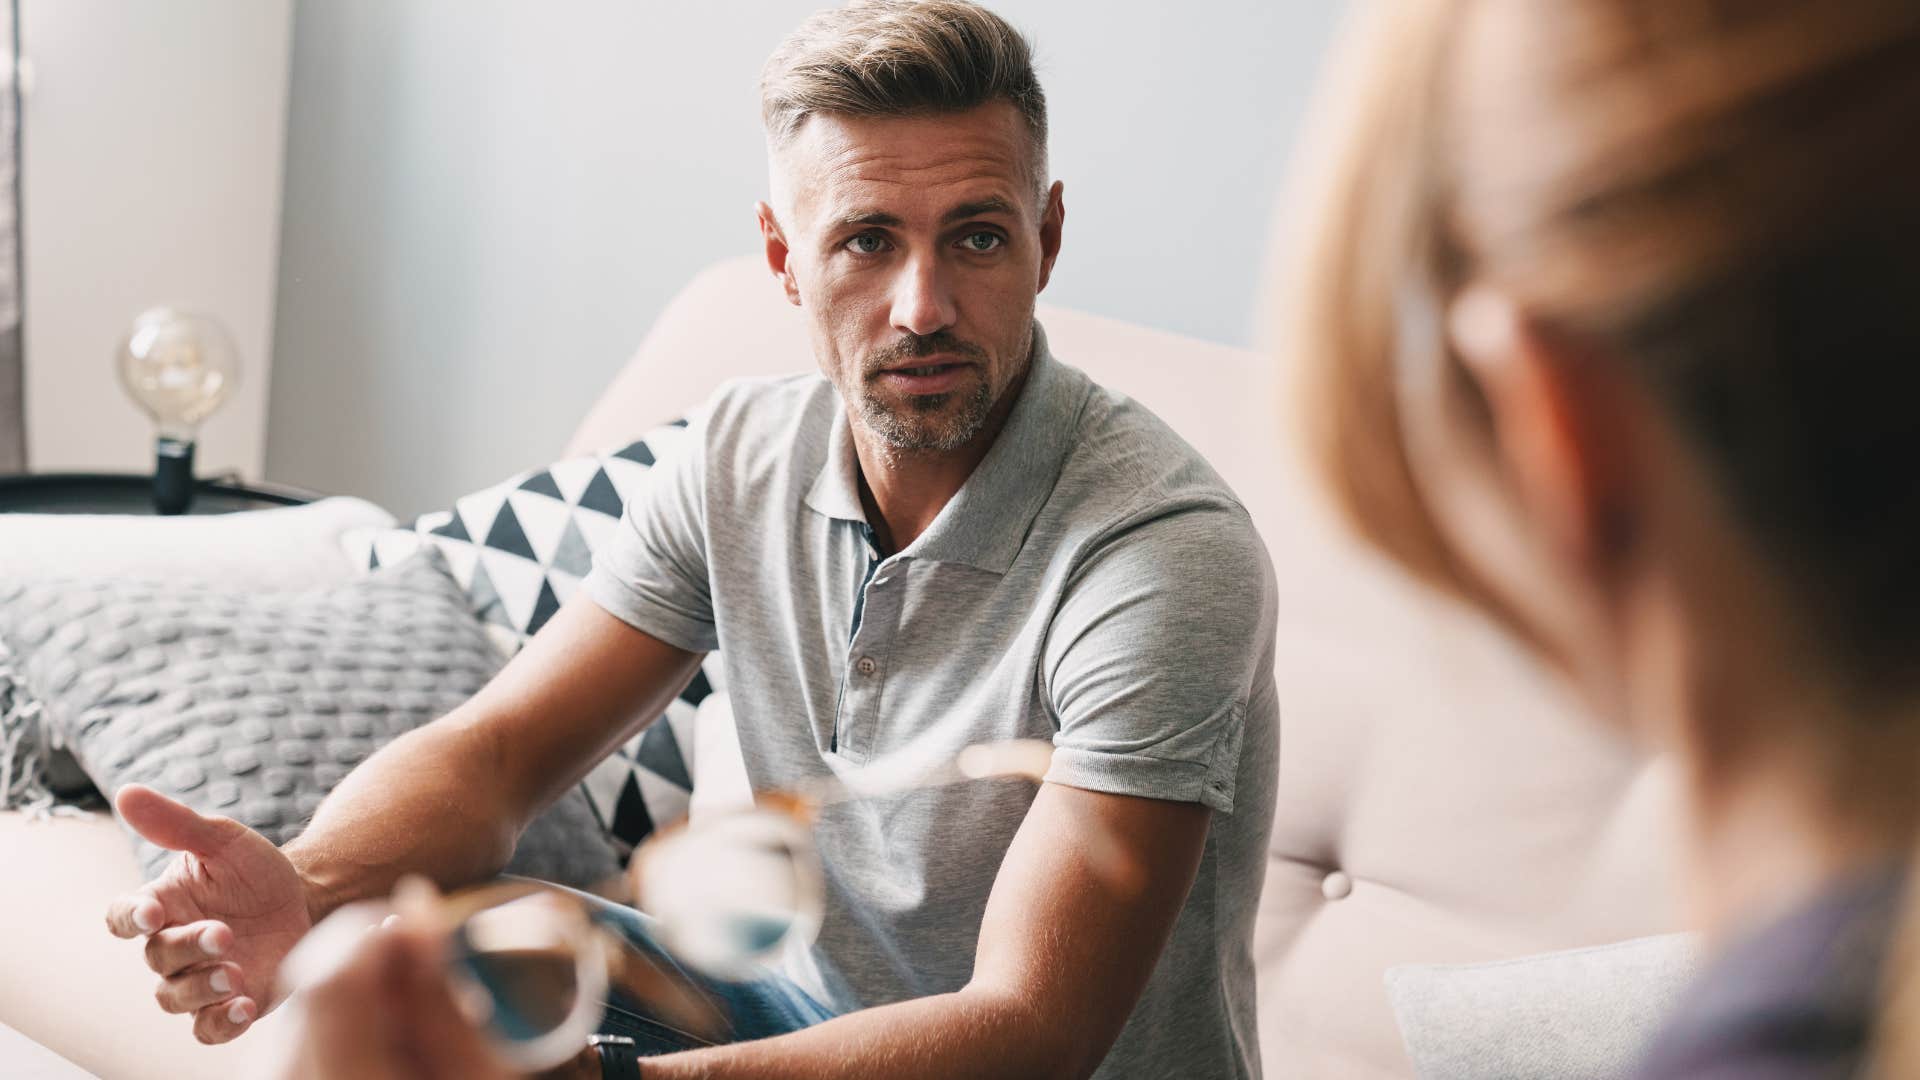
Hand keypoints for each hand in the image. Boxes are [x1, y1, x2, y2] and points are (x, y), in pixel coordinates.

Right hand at [104, 784, 314, 1042]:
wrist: (306, 901)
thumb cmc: (254, 870)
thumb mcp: (225, 839)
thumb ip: (177, 824)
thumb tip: (126, 792)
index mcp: (162, 905)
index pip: (123, 917)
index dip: (130, 918)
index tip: (152, 912)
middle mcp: (172, 946)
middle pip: (157, 958)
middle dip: (188, 948)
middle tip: (224, 934)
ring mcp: (199, 979)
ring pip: (175, 998)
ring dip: (201, 989)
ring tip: (235, 975)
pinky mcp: (228, 1005)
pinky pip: (207, 1029)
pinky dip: (219, 1023)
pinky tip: (241, 1008)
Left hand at [275, 888, 515, 1079]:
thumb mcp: (474, 1074)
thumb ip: (439, 992)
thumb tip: (415, 903)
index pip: (335, 974)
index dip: (379, 934)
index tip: (427, 932)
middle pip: (315, 981)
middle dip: (376, 964)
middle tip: (437, 989)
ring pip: (304, 1003)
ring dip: (362, 995)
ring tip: (418, 1033)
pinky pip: (296, 1035)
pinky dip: (344, 1027)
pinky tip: (389, 1054)